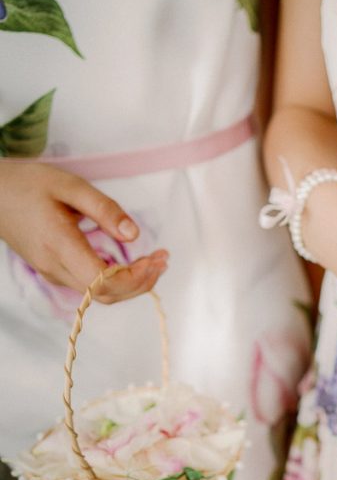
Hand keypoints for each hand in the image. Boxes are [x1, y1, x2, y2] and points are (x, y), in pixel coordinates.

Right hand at [0, 161, 167, 302]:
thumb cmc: (29, 184)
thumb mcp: (70, 186)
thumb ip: (104, 210)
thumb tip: (134, 235)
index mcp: (58, 245)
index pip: (102, 281)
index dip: (134, 278)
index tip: (156, 259)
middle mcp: (54, 266)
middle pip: (105, 295)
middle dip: (141, 282)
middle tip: (164, 259)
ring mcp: (52, 272)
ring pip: (99, 295)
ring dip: (132, 283)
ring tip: (155, 260)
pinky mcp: (54, 271)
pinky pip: (91, 286)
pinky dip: (117, 280)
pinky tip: (132, 262)